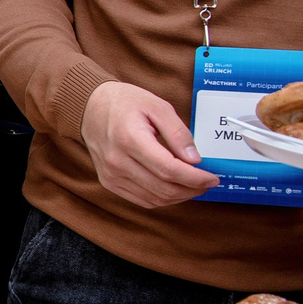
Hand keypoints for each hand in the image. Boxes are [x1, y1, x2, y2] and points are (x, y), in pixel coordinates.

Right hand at [82, 81, 218, 208]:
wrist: (90, 107)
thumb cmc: (125, 103)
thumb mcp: (157, 107)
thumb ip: (178, 133)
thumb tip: (195, 160)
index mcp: (130, 139)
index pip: (168, 169)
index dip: (195, 178)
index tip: (213, 178)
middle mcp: (117, 161)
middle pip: (163, 188)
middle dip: (191, 189)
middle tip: (207, 183)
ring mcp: (111, 174)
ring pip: (154, 199)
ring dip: (179, 197)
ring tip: (193, 186)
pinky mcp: (109, 182)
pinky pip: (141, 200)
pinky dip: (162, 199)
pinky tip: (174, 189)